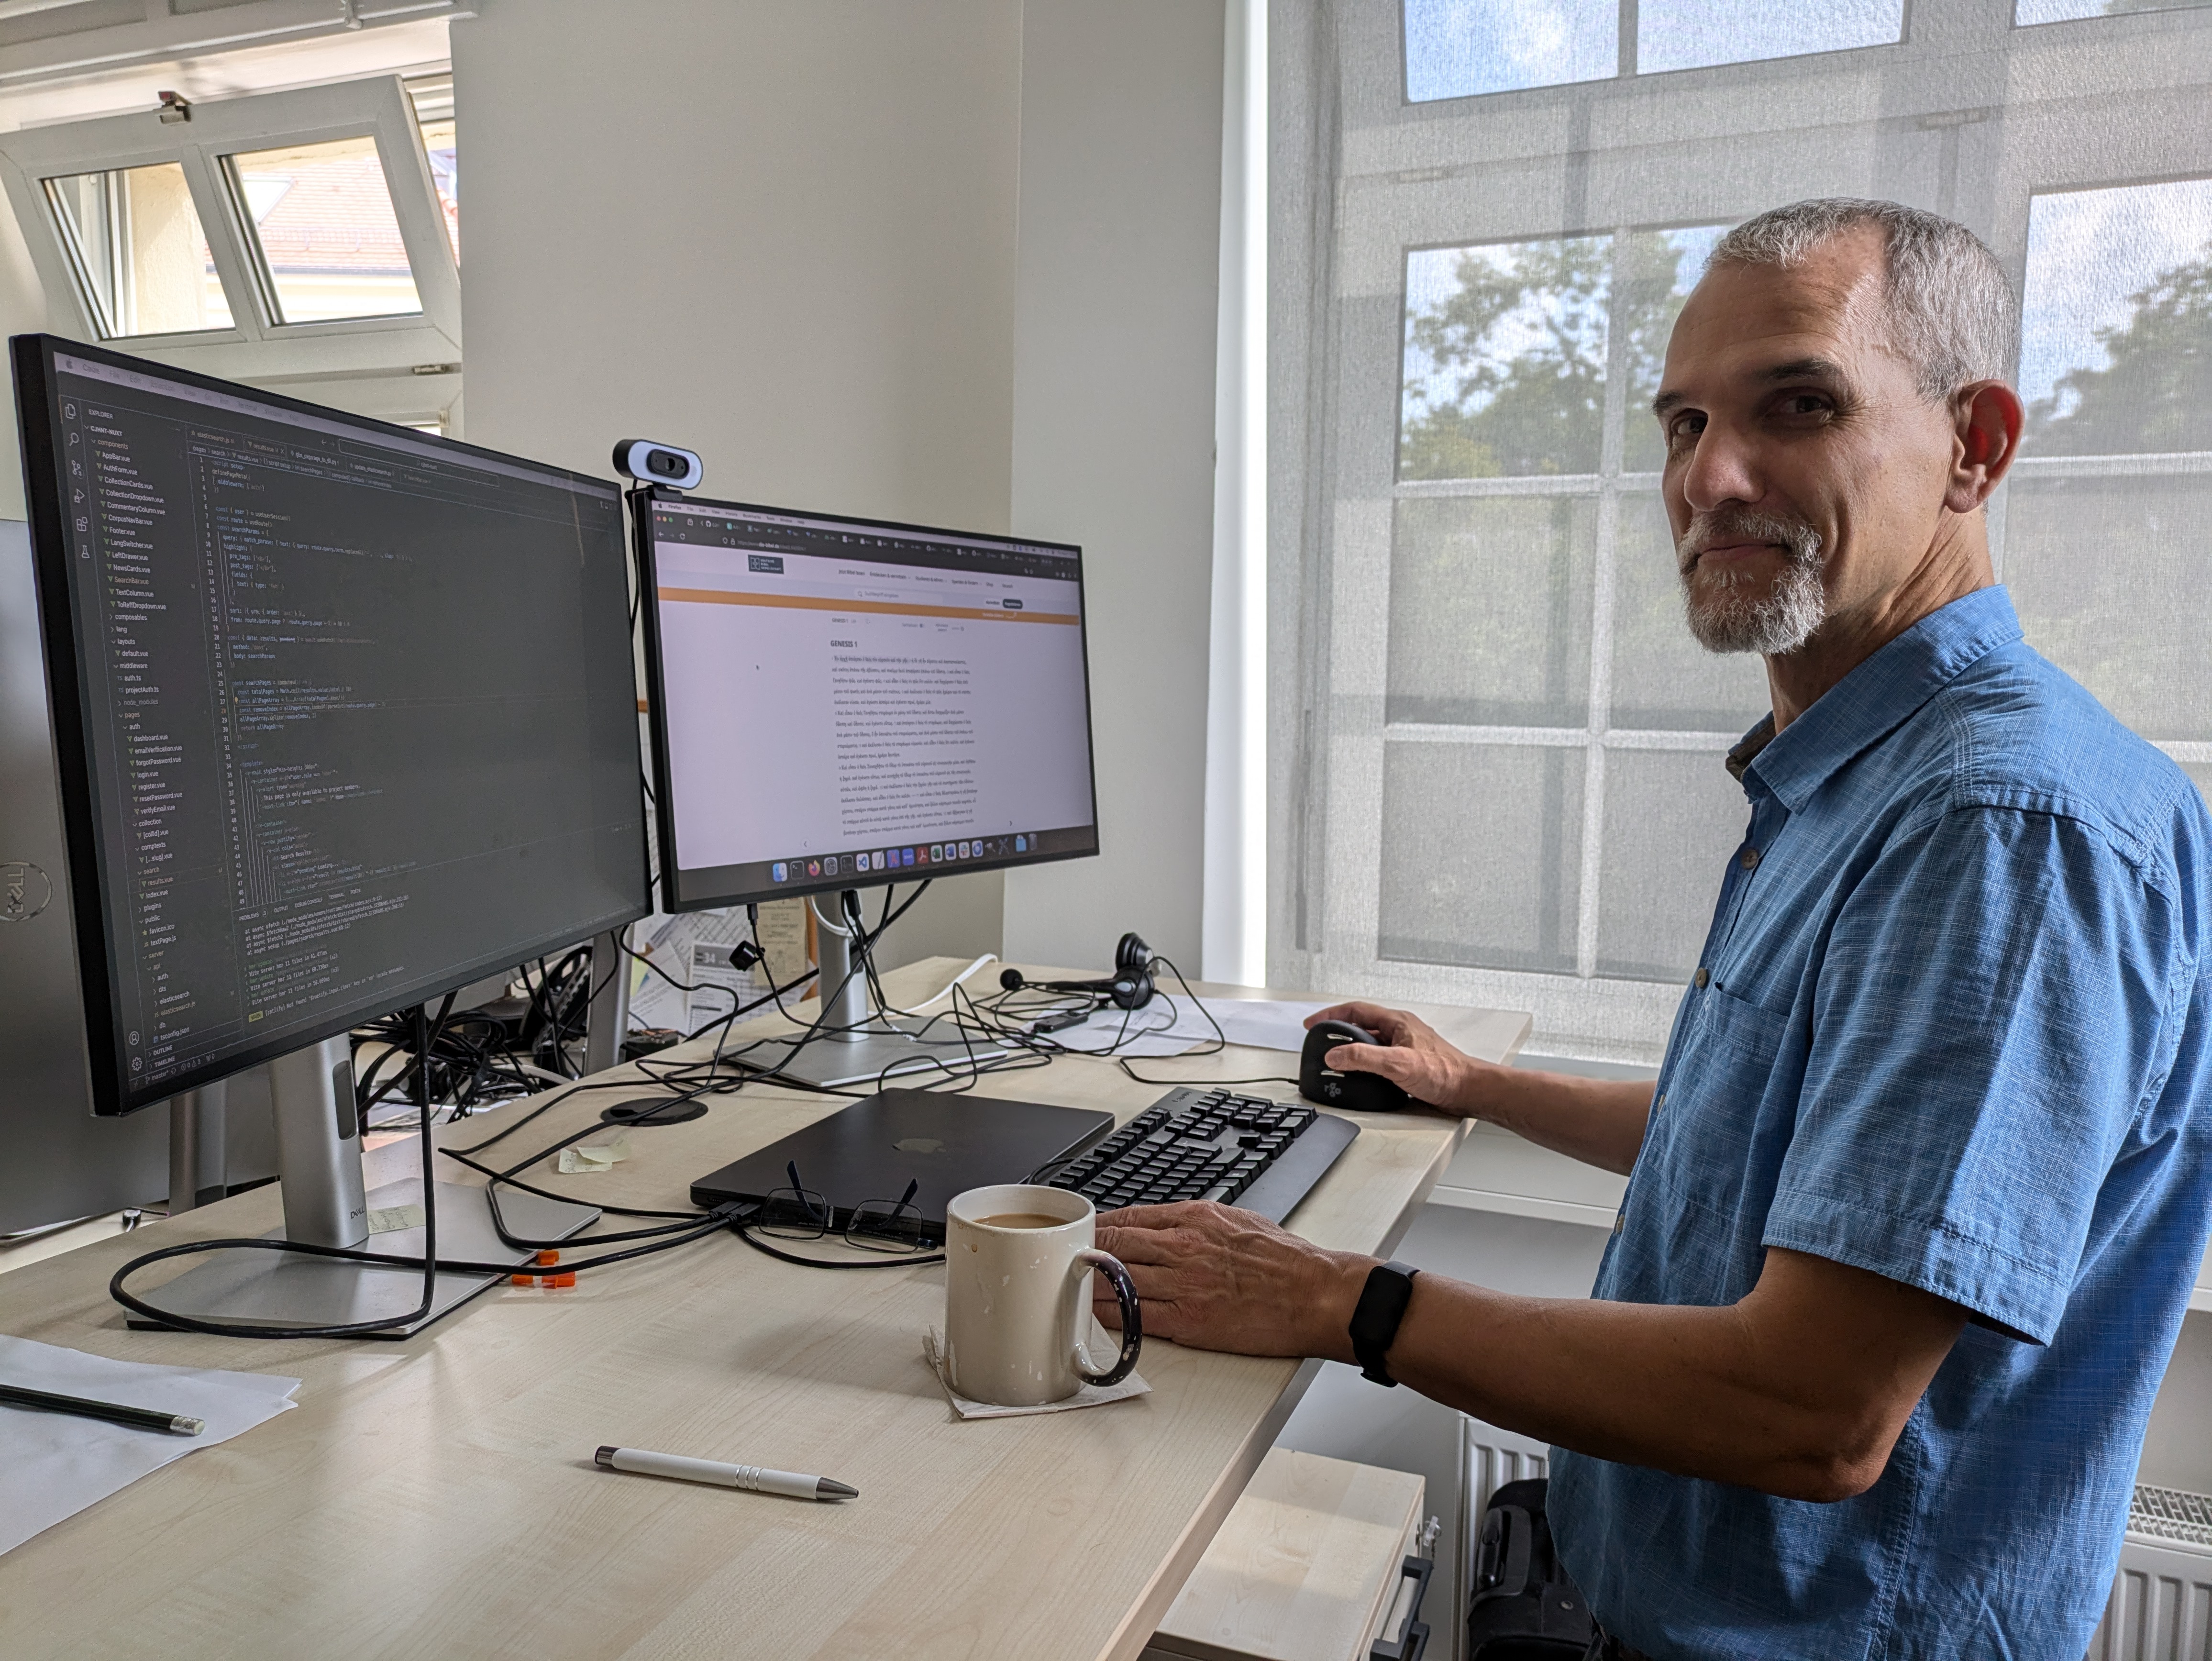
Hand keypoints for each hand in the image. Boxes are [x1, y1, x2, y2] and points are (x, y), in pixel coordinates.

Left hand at [1093, 1201, 1368, 1360]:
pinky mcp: (1189, 1321)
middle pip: (1115, 1244)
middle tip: (1064, 1256)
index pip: (1130, 1216)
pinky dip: (1111, 1313)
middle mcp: (1184, 1247)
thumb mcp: (1238, 1220)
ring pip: (1119, 1279)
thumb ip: (1199, 1222)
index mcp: (1196, 1218)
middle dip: (1084, 1250)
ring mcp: (1184, 1285)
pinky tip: (1095, 1312)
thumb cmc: (1285, 1260)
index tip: (1083, 1231)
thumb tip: (1169, 1225)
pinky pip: (1136, 1316)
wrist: (1315, 1293)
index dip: (1099, 1224)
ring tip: (1069, 1284)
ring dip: (1089, 1282)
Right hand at [1305, 1000, 1486, 1113]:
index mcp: (1397, 1022)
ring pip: (1371, 1042)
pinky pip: (1380, 1057)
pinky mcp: (1409, 1064)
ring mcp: (1405, 1047)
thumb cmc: (1445, 1073)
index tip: (1313, 1023)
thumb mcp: (1398, 1064)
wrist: (1468, 1091)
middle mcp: (1401, 1031)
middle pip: (1361, 1024)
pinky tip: (1362, 1074)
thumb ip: (1364, 1058)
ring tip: (1336, 1058)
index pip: (1355, 1010)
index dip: (1330, 1015)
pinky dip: (1365, 1062)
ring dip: (1352, 1047)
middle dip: (1338, 1031)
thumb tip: (1335, 1054)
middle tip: (1321, 1040)